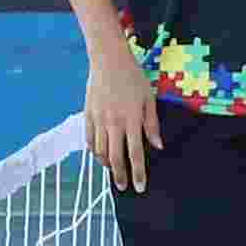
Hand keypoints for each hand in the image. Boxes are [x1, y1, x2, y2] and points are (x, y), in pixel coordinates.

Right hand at [80, 37, 158, 192]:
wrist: (108, 59)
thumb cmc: (132, 76)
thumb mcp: (148, 99)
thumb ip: (152, 124)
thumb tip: (157, 146)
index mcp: (131, 119)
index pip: (135, 154)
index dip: (138, 173)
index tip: (139, 187)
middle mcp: (113, 122)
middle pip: (116, 157)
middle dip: (120, 175)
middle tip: (124, 187)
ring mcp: (98, 119)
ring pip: (100, 151)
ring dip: (107, 164)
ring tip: (113, 171)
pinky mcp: (88, 114)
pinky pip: (89, 139)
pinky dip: (94, 151)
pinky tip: (100, 155)